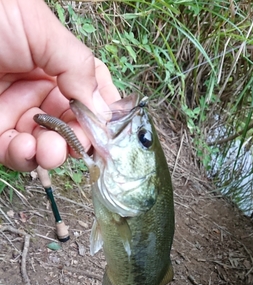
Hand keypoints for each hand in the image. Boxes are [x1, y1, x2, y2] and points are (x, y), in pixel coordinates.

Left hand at [0, 0, 119, 171]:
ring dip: (53, 153)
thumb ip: (77, 67)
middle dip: (77, 140)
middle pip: (72, 125)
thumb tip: (102, 109)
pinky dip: (25, 158)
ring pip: (47, 145)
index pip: (90, 92)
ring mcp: (16, 112)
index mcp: (55, 61)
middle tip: (78, 146)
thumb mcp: (40, 29)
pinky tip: (25, 149)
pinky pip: (18, 154)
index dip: (101, 113)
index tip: (106, 130)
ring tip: (49, 150)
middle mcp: (40, 89)